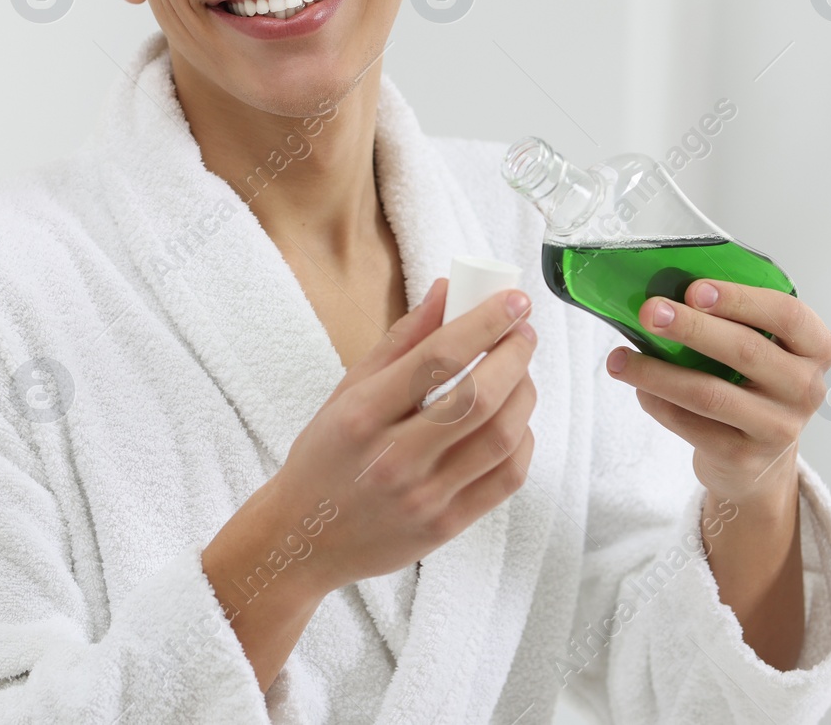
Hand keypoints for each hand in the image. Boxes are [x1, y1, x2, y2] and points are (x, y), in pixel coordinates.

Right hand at [273, 276, 538, 591]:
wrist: (305, 538)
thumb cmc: (324, 458)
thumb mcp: (347, 392)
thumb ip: (401, 341)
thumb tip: (447, 292)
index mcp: (363, 415)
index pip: (437, 358)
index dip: (484, 323)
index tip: (512, 301)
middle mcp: (394, 458)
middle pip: (479, 397)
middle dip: (515, 355)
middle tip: (523, 332)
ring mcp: (424, 497)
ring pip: (501, 437)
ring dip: (525, 394)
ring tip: (521, 373)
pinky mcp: (447, 526)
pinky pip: (506, 479)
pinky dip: (523, 441)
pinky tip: (516, 421)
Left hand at [604, 278, 830, 507]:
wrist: (759, 461)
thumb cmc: (751, 385)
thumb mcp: (760, 350)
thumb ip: (729, 321)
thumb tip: (663, 294)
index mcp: (815, 348)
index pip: (788, 315)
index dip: (740, 299)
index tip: (695, 289)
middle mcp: (805, 388)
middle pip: (744, 350)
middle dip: (691, 327)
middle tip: (649, 312)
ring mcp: (777, 427)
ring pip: (709, 393)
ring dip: (657, 372)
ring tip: (619, 359)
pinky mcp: (743, 456)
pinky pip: (690, 423)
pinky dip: (657, 401)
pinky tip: (637, 386)